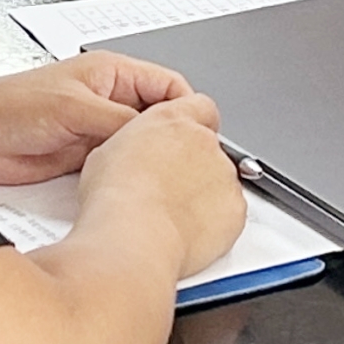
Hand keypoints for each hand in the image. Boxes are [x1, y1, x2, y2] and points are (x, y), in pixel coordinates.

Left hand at [0, 53, 196, 184]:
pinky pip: (120, 166)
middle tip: (184, 163)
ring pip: (141, 146)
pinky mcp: (86, 158)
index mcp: (112, 74)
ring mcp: (98, 130)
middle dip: (172, 139)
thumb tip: (160, 132)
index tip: (198, 136)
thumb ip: (120, 120)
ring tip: (158, 177)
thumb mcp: (75, 108)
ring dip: (147, 160)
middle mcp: (109, 100)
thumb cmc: (9, 106)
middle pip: (160, 119)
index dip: (187, 110)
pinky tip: (131, 187)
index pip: (169, 86)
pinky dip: (127, 176)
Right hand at [77, 94, 244, 278]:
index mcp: (173, 121)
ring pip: (221, 180)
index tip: (181, 143)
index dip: (191, 126)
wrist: (134, 237)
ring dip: (205, 193)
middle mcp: (204, 141)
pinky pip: (230, 211)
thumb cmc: (115, 199)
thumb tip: (133, 158)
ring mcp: (223, 174)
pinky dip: (216, 222)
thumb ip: (136, 145)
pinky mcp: (235, 207)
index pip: (198, 106)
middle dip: (195, 165)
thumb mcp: (107, 152)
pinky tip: (188, 231)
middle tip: (168, 189)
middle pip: (210, 146)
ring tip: (171, 216)